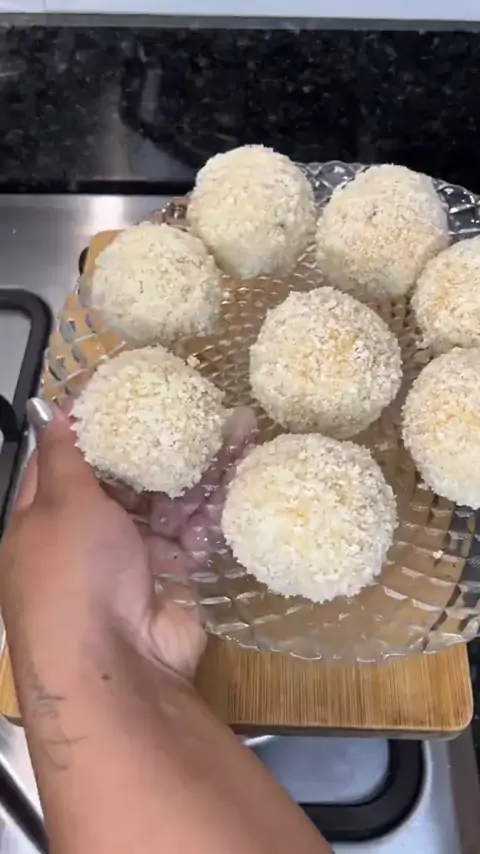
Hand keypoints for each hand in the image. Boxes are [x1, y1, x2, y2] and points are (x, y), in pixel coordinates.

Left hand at [0, 400, 255, 680]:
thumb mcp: (61, 502)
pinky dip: (209, 514)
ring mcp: (131, 560)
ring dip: (190, 476)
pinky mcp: (172, 578)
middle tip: (189, 407)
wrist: (117, 663)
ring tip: (227, 433)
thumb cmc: (73, 573)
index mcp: (45, 519)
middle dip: (153, 448)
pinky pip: (191, 536)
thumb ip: (65, 456)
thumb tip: (52, 410)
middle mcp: (87, 538)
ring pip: (163, 506)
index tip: (123, 388)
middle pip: (123, 480)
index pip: (63, 459)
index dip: (89, 424)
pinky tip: (234, 479)